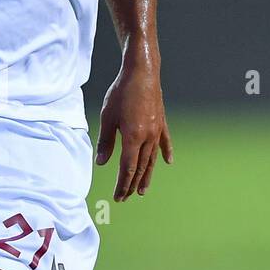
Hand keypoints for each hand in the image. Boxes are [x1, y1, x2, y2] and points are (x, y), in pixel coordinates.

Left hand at [96, 60, 172, 200]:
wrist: (142, 72)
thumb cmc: (121, 92)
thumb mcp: (107, 117)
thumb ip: (105, 141)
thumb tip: (101, 162)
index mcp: (133, 137)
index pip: (127, 168)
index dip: (122, 184)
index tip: (118, 196)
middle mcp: (148, 137)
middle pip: (140, 167)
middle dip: (132, 184)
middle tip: (126, 197)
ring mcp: (157, 130)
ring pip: (151, 159)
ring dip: (147, 175)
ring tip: (143, 190)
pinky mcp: (161, 122)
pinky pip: (164, 142)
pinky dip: (165, 153)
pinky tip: (167, 162)